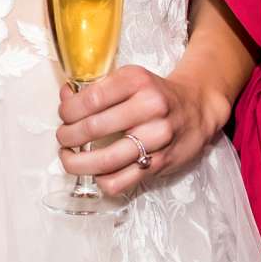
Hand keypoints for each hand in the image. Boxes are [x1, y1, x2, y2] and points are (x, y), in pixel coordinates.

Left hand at [53, 64, 229, 197]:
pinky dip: (100, 180)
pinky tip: (96, 172)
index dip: (67, 111)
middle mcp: (150, 107)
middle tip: (63, 138)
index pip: (90, 98)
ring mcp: (157, 138)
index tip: (63, 115)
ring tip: (69, 157)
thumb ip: (97, 88)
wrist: (197, 108)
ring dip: (76, 163)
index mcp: (137, 81)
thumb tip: (65, 95)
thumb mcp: (130, 79)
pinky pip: (120, 181)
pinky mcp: (161, 163)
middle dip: (67, 136)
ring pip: (104, 160)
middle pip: (93, 128)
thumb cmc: (155, 94)